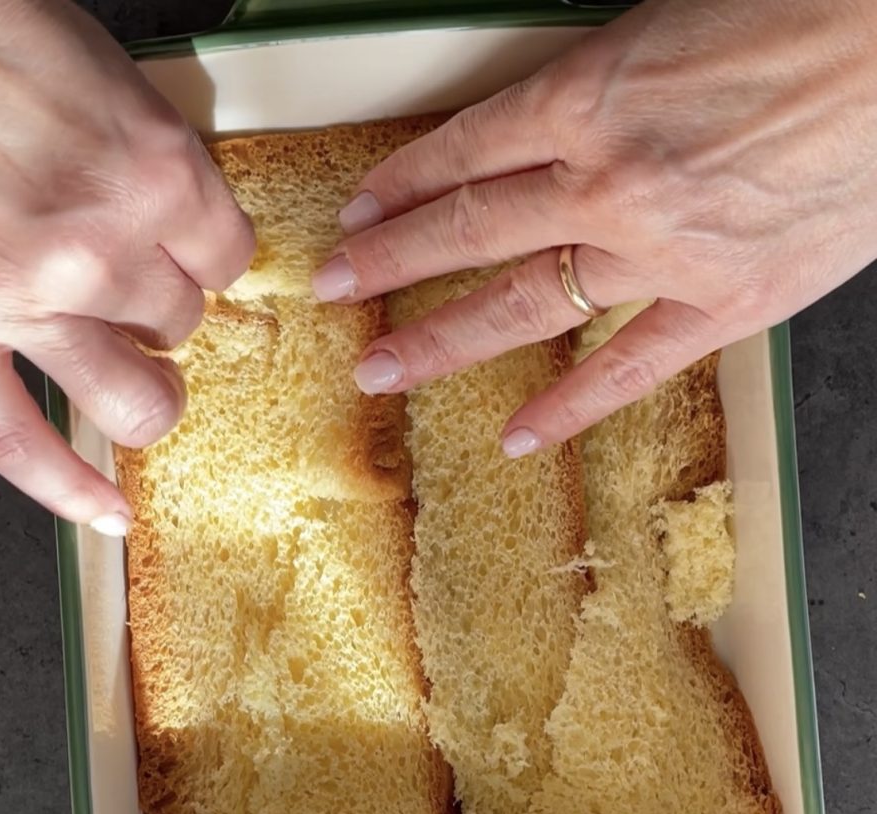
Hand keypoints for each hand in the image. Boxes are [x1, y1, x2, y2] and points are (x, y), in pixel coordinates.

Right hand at [0, 0, 252, 530]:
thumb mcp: (102, 71)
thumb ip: (153, 159)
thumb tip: (181, 216)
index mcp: (154, 171)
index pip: (228, 259)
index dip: (209, 260)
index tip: (190, 257)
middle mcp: (101, 247)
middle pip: (181, 325)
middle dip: (166, 311)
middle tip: (138, 293)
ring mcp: (24, 302)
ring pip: (135, 399)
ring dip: (146, 395)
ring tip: (134, 380)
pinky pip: (17, 443)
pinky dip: (66, 488)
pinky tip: (105, 512)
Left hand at [314, 0, 876, 455]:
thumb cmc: (813, 15)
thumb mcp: (672, 23)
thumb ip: (598, 88)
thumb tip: (544, 130)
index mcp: (593, 96)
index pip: (463, 152)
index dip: (400, 186)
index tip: (360, 216)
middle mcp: (609, 181)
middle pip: (468, 231)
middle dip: (388, 264)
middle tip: (334, 292)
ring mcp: (661, 252)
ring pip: (524, 304)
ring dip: (442, 338)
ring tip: (383, 368)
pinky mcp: (723, 302)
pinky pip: (627, 367)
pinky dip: (570, 406)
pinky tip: (519, 435)